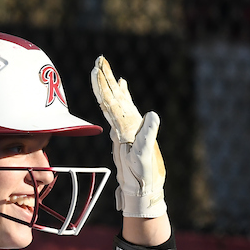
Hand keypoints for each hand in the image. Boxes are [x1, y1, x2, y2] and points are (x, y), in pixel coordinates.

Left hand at [90, 56, 166, 218]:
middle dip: (104, 79)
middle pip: (110, 98)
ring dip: (110, 84)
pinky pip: (125, 108)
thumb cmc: (141, 176)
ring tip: (105, 67)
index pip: (110, 103)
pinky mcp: (132, 131)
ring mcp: (126, 127)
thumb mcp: (144, 156)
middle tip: (99, 60)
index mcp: (123, 128)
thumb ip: (148, 136)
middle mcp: (122, 125)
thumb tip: (152, 114)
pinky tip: (122, 85)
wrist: (142, 189)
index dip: (103, 87)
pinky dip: (123, 95)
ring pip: (116, 101)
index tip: (97, 70)